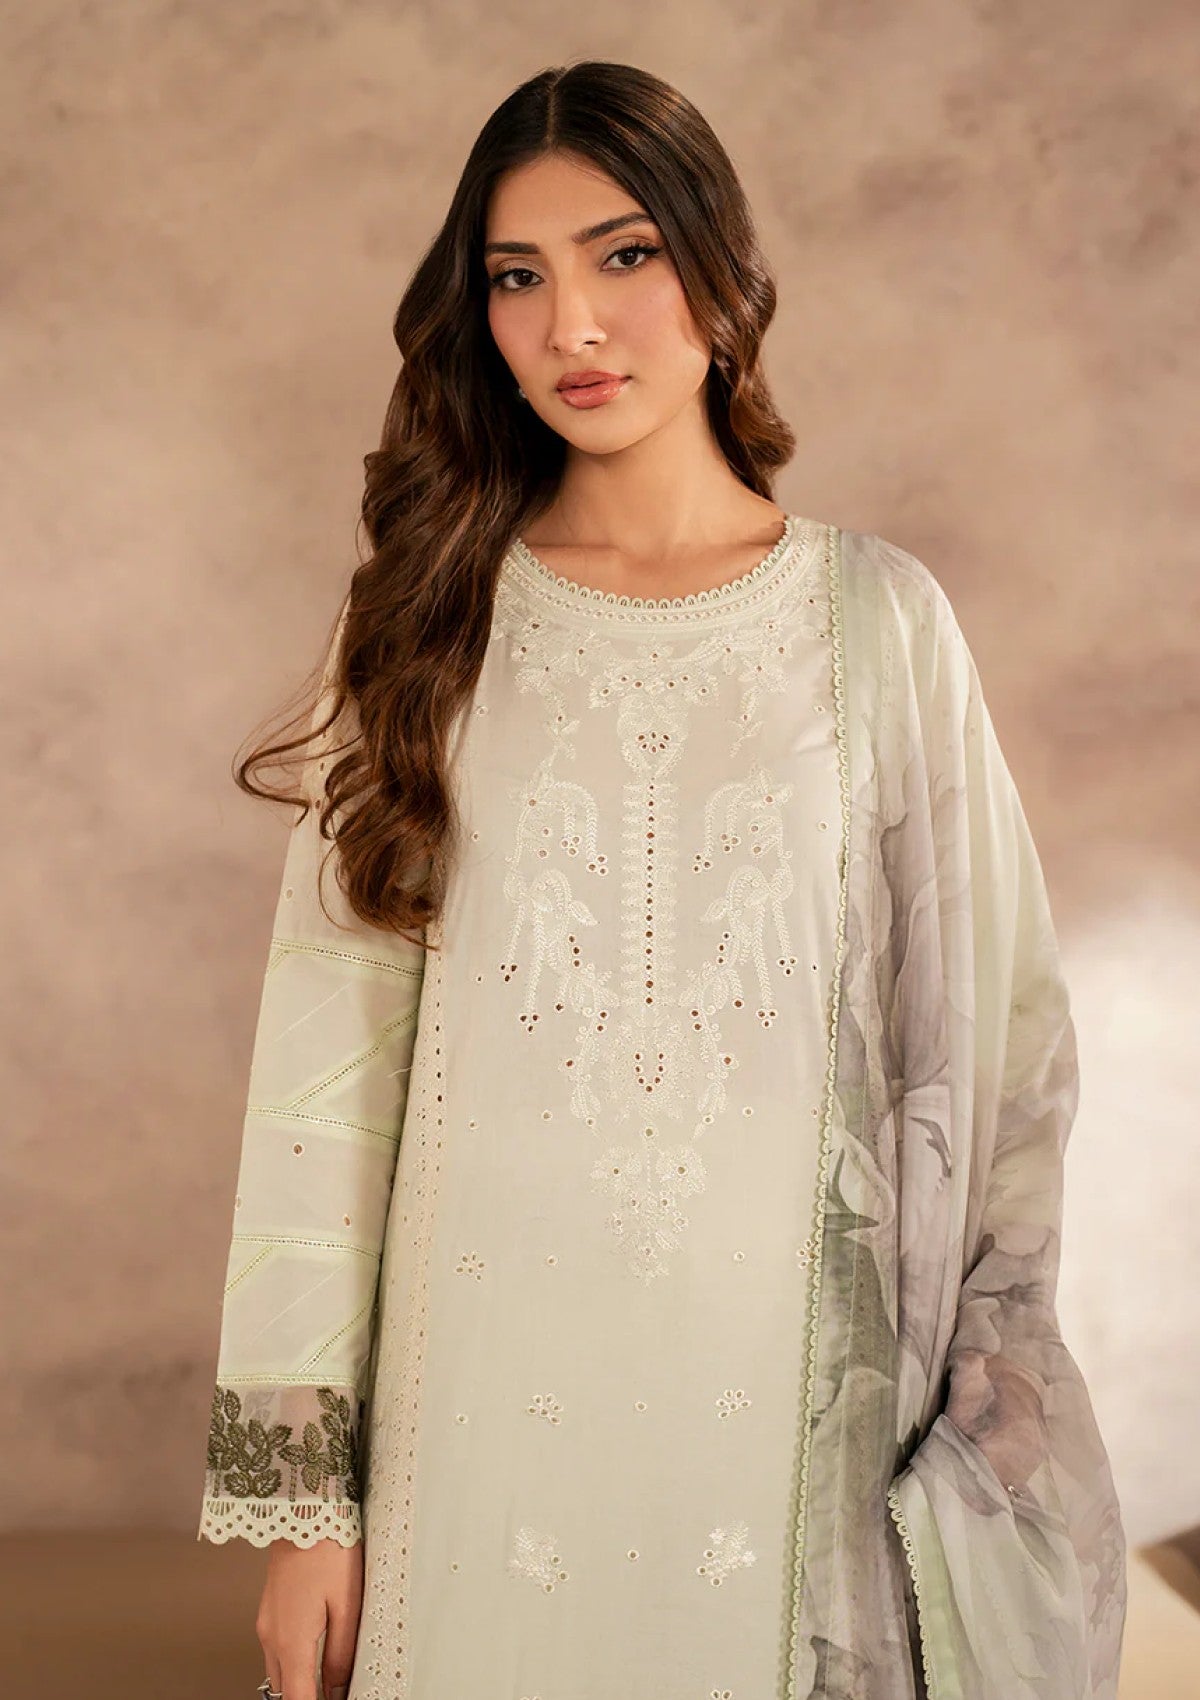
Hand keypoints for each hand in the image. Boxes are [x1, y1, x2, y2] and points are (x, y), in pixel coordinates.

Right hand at [256, 1536, 363, 1699]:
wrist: (304, 1509)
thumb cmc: (329, 1548)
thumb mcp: (347, 1605)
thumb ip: (342, 1653)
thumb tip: (339, 1688)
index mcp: (292, 1640)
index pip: (297, 1699)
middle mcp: (272, 1637)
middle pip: (283, 1692)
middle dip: (306, 1699)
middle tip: (335, 1696)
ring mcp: (267, 1624)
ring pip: (278, 1674)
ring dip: (298, 1686)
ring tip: (328, 1687)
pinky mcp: (270, 1611)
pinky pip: (278, 1653)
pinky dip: (293, 1666)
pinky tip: (314, 1664)